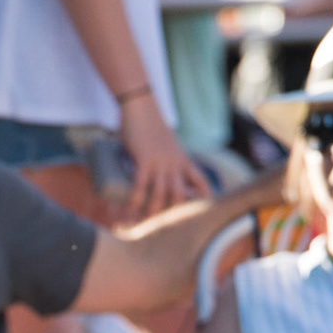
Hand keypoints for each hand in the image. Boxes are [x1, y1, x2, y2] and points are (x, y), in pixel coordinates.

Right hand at [117, 95, 209, 219]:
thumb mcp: (164, 145)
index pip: (201, 182)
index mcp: (183, 160)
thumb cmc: (149, 125)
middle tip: (159, 226)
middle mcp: (175, 163)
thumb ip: (162, 159)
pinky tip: (129, 210)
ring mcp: (161, 162)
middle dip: (172, 214)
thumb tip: (149, 176)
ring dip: (151, 212)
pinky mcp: (144, 159)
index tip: (198, 213)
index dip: (203, 199)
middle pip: (181, 195)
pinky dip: (135, 200)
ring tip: (141, 223)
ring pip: (161, 194)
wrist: (141, 105)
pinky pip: (141, 185)